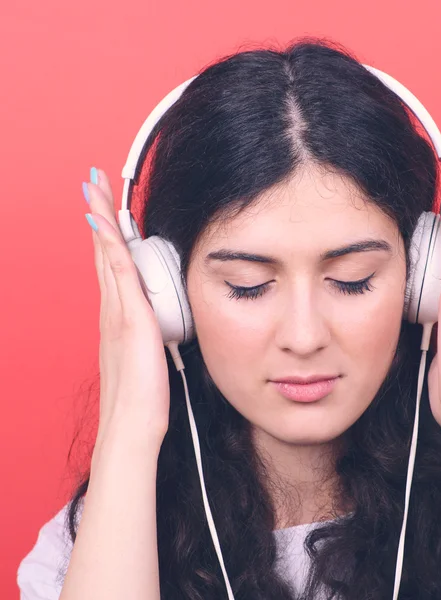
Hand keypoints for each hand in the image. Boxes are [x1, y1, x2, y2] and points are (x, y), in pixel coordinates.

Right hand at [84, 168, 169, 449]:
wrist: (133, 425)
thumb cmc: (143, 395)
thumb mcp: (150, 353)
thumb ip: (151, 331)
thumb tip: (160, 318)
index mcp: (120, 315)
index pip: (113, 264)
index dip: (109, 234)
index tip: (106, 206)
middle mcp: (113, 309)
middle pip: (104, 252)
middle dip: (99, 215)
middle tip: (91, 183)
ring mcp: (118, 313)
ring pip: (107, 256)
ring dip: (101, 220)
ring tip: (93, 189)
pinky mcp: (129, 321)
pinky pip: (118, 275)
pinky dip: (110, 247)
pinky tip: (105, 224)